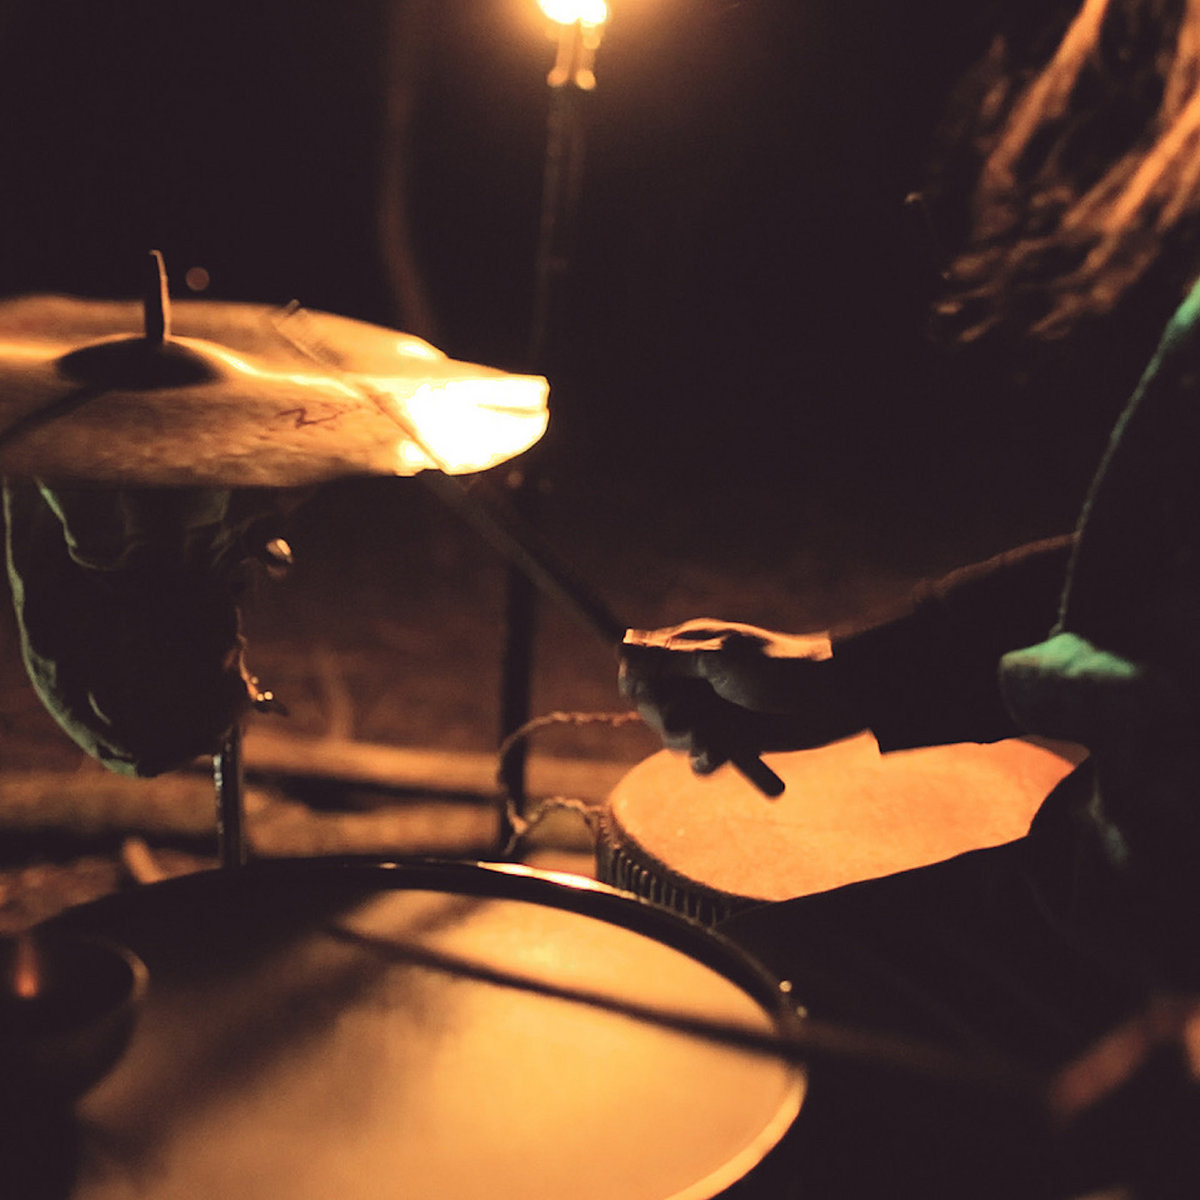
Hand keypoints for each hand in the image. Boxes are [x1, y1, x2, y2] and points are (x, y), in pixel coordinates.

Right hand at [619, 619, 862, 774]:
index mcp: (688, 650)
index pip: (640, 667)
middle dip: (665, 718)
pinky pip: (700, 760)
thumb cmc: (776, 668)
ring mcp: (710, 712)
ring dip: (689, 741)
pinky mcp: (727, 741)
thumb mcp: (718, 660)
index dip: (637, 682)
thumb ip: (668, 660)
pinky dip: (709, 760)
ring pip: (673, 736)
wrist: (830, 700)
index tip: (643, 691)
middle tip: (687, 721)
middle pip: (651, 707)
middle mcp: (694, 681)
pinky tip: (721, 756)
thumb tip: (621, 647)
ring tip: (712, 740)